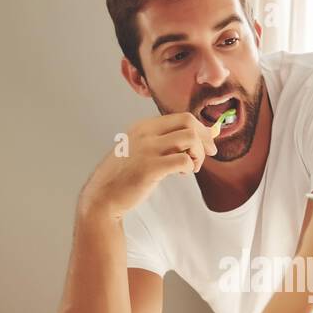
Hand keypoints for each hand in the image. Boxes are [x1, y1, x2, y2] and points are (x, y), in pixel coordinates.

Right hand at [79, 112, 222, 219]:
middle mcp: (145, 133)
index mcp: (143, 126)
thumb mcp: (141, 150)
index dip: (201, 129)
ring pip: (189, 139)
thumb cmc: (125, 176)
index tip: (208, 143)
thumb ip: (164, 142)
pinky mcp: (150, 168)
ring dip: (198, 154)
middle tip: (208, 154)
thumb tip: (197, 137)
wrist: (103, 196)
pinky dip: (189, 167)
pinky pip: (184, 161)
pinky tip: (180, 174)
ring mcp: (147, 149)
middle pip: (189, 122)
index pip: (182, 117)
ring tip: (191, 167)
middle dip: (205, 138)